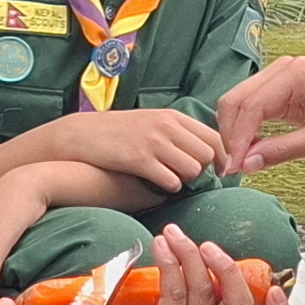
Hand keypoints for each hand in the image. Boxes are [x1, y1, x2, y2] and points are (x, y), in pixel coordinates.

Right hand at [58, 106, 220, 191]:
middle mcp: (167, 126)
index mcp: (173, 116)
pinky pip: (171, 181)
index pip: (215, 137)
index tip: (217, 170)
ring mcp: (153, 143)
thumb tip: (205, 149)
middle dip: (204, 170)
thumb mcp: (152, 121)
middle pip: (208, 154)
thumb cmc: (119, 131)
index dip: (221, 157)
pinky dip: (169, 187)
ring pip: (193, 169)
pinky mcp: (139, 160)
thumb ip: (177, 131)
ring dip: (186, 179)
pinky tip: (158, 184)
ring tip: (171, 178)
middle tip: (189, 176)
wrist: (82, 134)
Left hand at [100, 226, 296, 304]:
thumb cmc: (144, 304)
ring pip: (203, 292)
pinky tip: (162, 246)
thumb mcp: (187, 289)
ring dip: (187, 254)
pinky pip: (176, 293)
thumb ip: (209, 278)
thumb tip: (217, 248)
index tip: (274, 289)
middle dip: (225, 266)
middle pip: (238, 304)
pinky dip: (170, 262)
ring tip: (171, 234)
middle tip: (206, 244)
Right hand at [213, 57, 304, 175]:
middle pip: (236, 100)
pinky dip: (243, 131)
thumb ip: (281, 151)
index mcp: (295, 73)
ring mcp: (278, 77)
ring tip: (238, 164)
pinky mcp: (277, 90)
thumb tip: (245, 165)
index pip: (252, 106)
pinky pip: (249, 109)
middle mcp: (282, 69)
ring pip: (238, 104)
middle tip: (231, 169)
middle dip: (230, 135)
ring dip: (233, 133)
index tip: (233, 168)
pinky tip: (247, 152)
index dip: (237, 138)